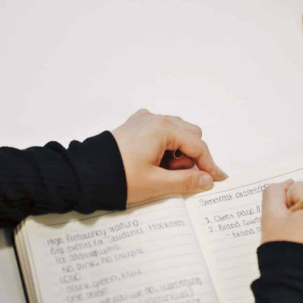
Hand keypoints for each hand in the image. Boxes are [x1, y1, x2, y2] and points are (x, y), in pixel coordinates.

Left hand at [111, 109, 228, 204]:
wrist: (85, 174)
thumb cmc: (119, 177)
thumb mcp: (156, 183)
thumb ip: (186, 181)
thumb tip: (207, 180)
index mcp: (163, 128)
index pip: (197, 146)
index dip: (209, 164)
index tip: (218, 179)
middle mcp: (155, 119)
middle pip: (189, 134)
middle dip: (192, 156)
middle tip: (182, 177)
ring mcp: (143, 121)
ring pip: (175, 132)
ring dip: (178, 152)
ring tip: (164, 172)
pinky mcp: (134, 127)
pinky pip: (160, 132)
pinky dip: (165, 146)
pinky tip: (156, 162)